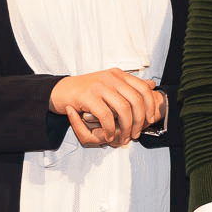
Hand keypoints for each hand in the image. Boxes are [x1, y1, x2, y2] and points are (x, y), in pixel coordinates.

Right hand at [49, 69, 163, 147]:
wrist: (58, 91)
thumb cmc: (85, 91)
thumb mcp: (109, 83)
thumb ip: (129, 85)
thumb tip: (152, 85)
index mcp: (118, 74)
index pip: (143, 88)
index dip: (150, 106)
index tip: (150, 120)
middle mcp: (111, 78)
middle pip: (136, 100)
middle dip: (139, 120)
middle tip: (136, 133)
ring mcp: (99, 86)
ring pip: (123, 109)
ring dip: (126, 127)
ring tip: (124, 137)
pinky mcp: (87, 96)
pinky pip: (106, 116)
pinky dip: (110, 129)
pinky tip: (109, 135)